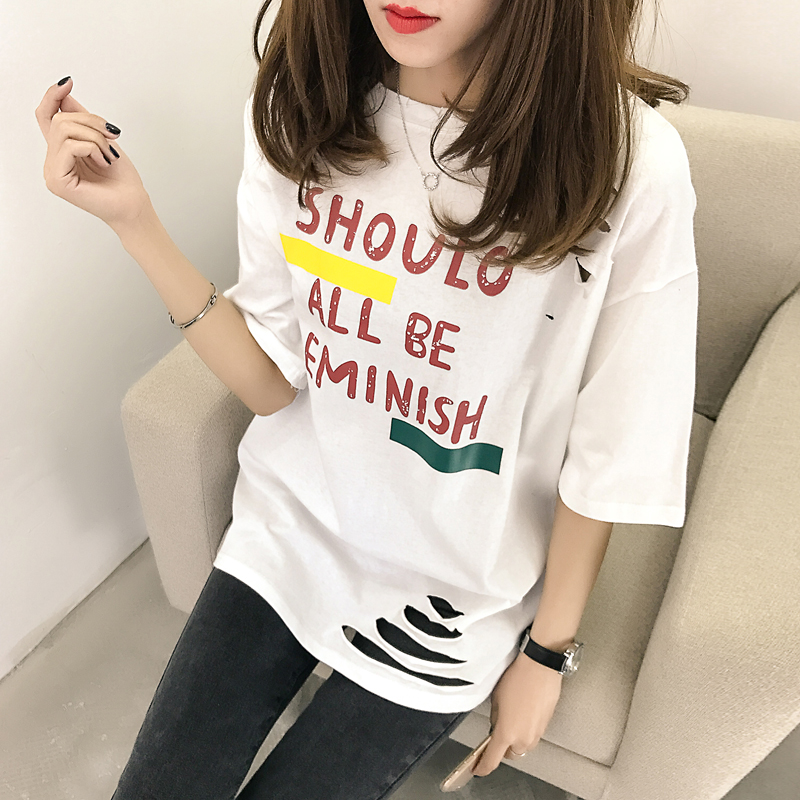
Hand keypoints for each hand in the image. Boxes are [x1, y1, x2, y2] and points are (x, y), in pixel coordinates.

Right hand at [35, 77, 150, 231]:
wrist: (134, 205)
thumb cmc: (122, 180)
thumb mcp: (103, 139)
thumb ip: (82, 119)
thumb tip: (64, 92)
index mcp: (61, 151)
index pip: (46, 116)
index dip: (53, 95)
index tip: (68, 82)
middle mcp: (52, 161)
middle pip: (59, 119)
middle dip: (91, 122)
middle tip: (112, 136)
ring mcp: (52, 172)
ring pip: (64, 129)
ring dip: (95, 137)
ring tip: (108, 155)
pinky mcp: (57, 180)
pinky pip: (70, 146)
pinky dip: (92, 148)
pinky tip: (104, 163)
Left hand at [471, 652, 562, 776]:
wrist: (540, 668)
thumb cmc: (518, 678)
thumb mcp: (496, 698)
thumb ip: (495, 718)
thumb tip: (496, 725)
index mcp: (506, 733)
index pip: (492, 760)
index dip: (482, 767)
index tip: (477, 769)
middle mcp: (523, 738)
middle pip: (509, 754)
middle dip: (501, 747)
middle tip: (496, 731)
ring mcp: (536, 733)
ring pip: (522, 746)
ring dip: (514, 739)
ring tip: (510, 717)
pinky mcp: (545, 726)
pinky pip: (532, 735)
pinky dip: (525, 729)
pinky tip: (522, 712)